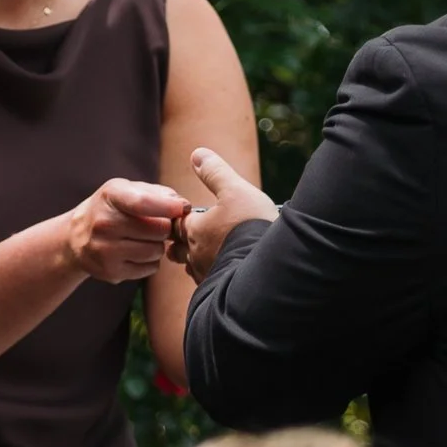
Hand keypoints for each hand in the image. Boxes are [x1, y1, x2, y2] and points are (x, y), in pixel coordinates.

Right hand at [63, 178, 190, 283]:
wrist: (76, 237)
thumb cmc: (110, 208)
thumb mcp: (126, 190)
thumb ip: (157, 193)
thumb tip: (182, 206)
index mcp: (110, 197)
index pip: (143, 203)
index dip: (168, 207)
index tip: (183, 208)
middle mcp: (104, 224)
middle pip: (158, 230)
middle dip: (164, 227)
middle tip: (157, 225)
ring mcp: (105, 251)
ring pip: (156, 251)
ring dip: (158, 245)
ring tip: (145, 239)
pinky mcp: (111, 272)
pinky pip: (150, 268)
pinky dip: (150, 261)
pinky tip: (137, 252)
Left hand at [179, 147, 278, 281]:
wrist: (268, 271)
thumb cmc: (250, 227)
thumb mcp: (236, 190)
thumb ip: (216, 172)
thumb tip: (196, 154)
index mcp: (194, 229)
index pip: (178, 222)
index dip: (180, 217)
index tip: (186, 214)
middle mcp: (194, 254)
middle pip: (178, 248)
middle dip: (182, 242)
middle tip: (188, 237)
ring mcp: (207, 276)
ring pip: (192, 268)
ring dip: (196, 260)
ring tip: (206, 255)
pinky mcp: (221, 292)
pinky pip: (209, 284)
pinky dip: (212, 276)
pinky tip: (222, 274)